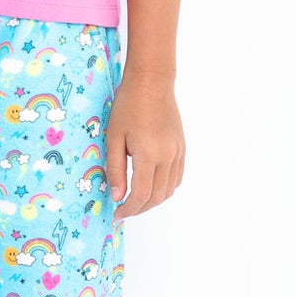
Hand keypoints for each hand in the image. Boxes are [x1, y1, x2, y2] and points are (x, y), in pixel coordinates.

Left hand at [105, 71, 184, 219]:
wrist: (152, 83)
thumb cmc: (128, 106)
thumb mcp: (113, 137)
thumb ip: (115, 169)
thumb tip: (116, 196)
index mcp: (149, 154)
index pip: (141, 195)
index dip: (128, 209)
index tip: (117, 214)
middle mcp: (168, 156)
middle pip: (157, 197)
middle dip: (140, 208)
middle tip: (123, 210)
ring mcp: (178, 152)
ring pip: (169, 190)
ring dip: (153, 200)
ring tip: (135, 200)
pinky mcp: (182, 148)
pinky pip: (177, 177)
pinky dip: (164, 188)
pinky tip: (151, 185)